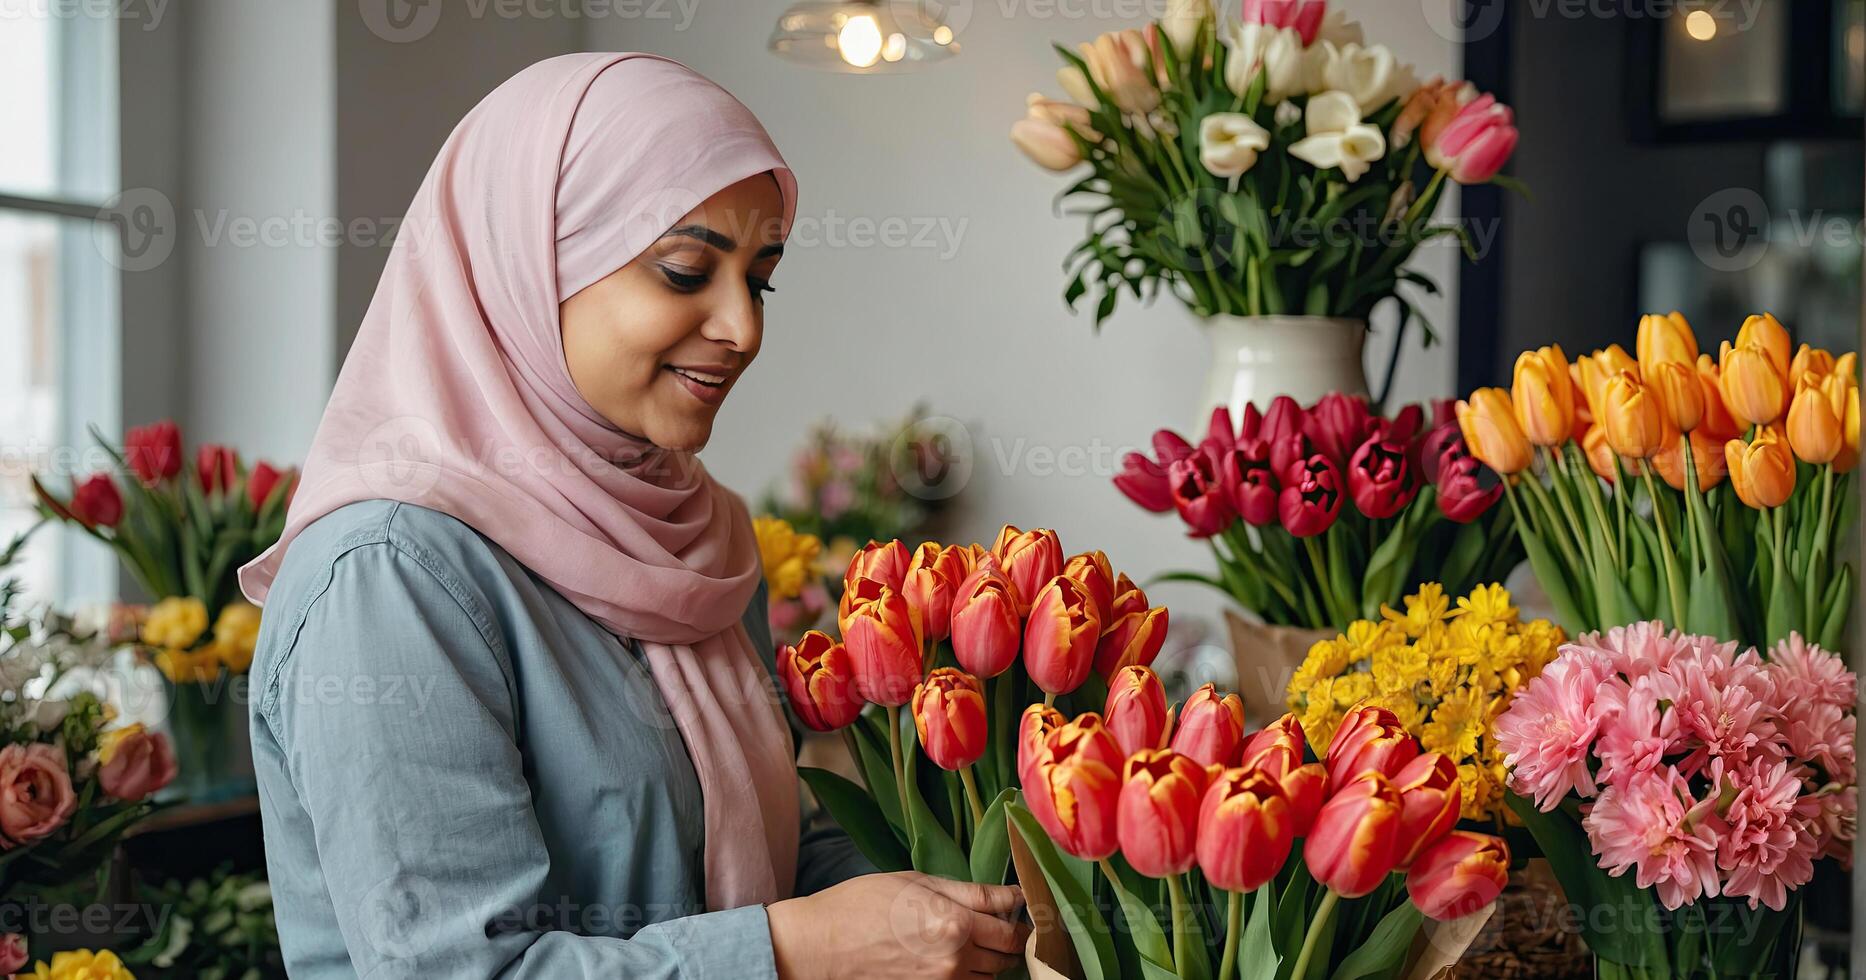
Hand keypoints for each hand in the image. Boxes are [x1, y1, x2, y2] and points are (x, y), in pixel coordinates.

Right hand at [768, 871, 1027, 978]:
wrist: (821, 945)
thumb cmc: (863, 903)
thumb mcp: (918, 882)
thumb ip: (969, 893)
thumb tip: (1011, 897)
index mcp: (955, 922)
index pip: (1012, 925)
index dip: (1024, 916)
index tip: (1026, 907)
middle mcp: (956, 958)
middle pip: (1009, 955)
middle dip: (1011, 939)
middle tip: (1000, 924)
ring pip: (990, 977)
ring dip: (991, 961)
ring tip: (974, 942)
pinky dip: (969, 977)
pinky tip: (953, 959)